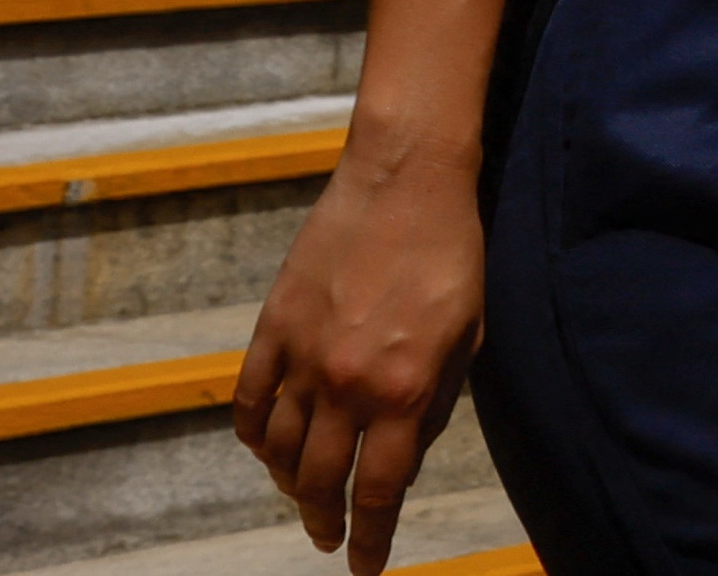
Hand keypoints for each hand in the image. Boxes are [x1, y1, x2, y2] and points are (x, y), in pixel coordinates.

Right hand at [232, 134, 486, 570]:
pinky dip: (254, 435)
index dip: (370, 539)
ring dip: (289, 485)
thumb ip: (434, 404)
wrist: (406, 181)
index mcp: (404, 391)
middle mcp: (347, 384)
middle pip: (320, 482)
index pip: (378, 492)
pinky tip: (266, 447)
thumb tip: (403, 458)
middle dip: (324, 521)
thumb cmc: (451, 254)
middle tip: (330, 538)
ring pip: (279, 451)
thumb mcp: (467, 338)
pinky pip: (250, 402)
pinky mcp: (272, 328)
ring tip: (303, 498)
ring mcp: (303, 357)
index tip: (365, 567)